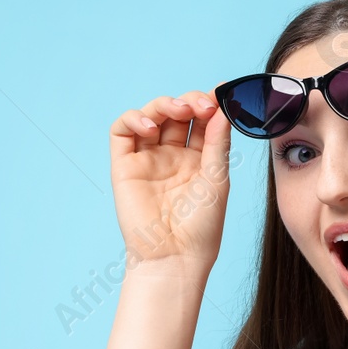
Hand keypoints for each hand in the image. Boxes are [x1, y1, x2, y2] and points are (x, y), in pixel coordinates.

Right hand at [108, 90, 232, 271]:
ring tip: (181, 109)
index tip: (223, 92)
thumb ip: (218, 142)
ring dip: (165, 104)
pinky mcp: (125, 165)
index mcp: (200, 159)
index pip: (202, 121)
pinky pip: (122, 131)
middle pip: (177, 113)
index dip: (210, 103)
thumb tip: (225, 107)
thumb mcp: (217, 178)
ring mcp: (148, 158)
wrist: (175, 256)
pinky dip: (134, 118)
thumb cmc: (201, 226)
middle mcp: (173, 156)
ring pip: (151, 115)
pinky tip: (151, 125)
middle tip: (204, 104)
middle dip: (191, 101)